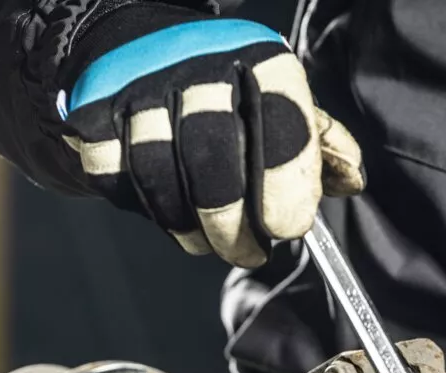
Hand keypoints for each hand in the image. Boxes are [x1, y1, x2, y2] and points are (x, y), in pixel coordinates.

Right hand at [59, 12, 363, 266]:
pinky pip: (116, 178)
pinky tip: (170, 214)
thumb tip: (351, 179)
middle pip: (212, 157)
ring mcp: (139, 87)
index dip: (286, 184)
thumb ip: (319, 142)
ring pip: (159, 174)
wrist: (138, 46)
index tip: (287, 226)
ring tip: (209, 244)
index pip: (280, 121)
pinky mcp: (94, 114)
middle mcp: (197, 63)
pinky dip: (145, 209)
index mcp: (257, 57)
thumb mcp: (279, 100)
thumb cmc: (226, 87)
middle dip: (232, 224)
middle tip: (249, 252)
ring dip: (188, 227)